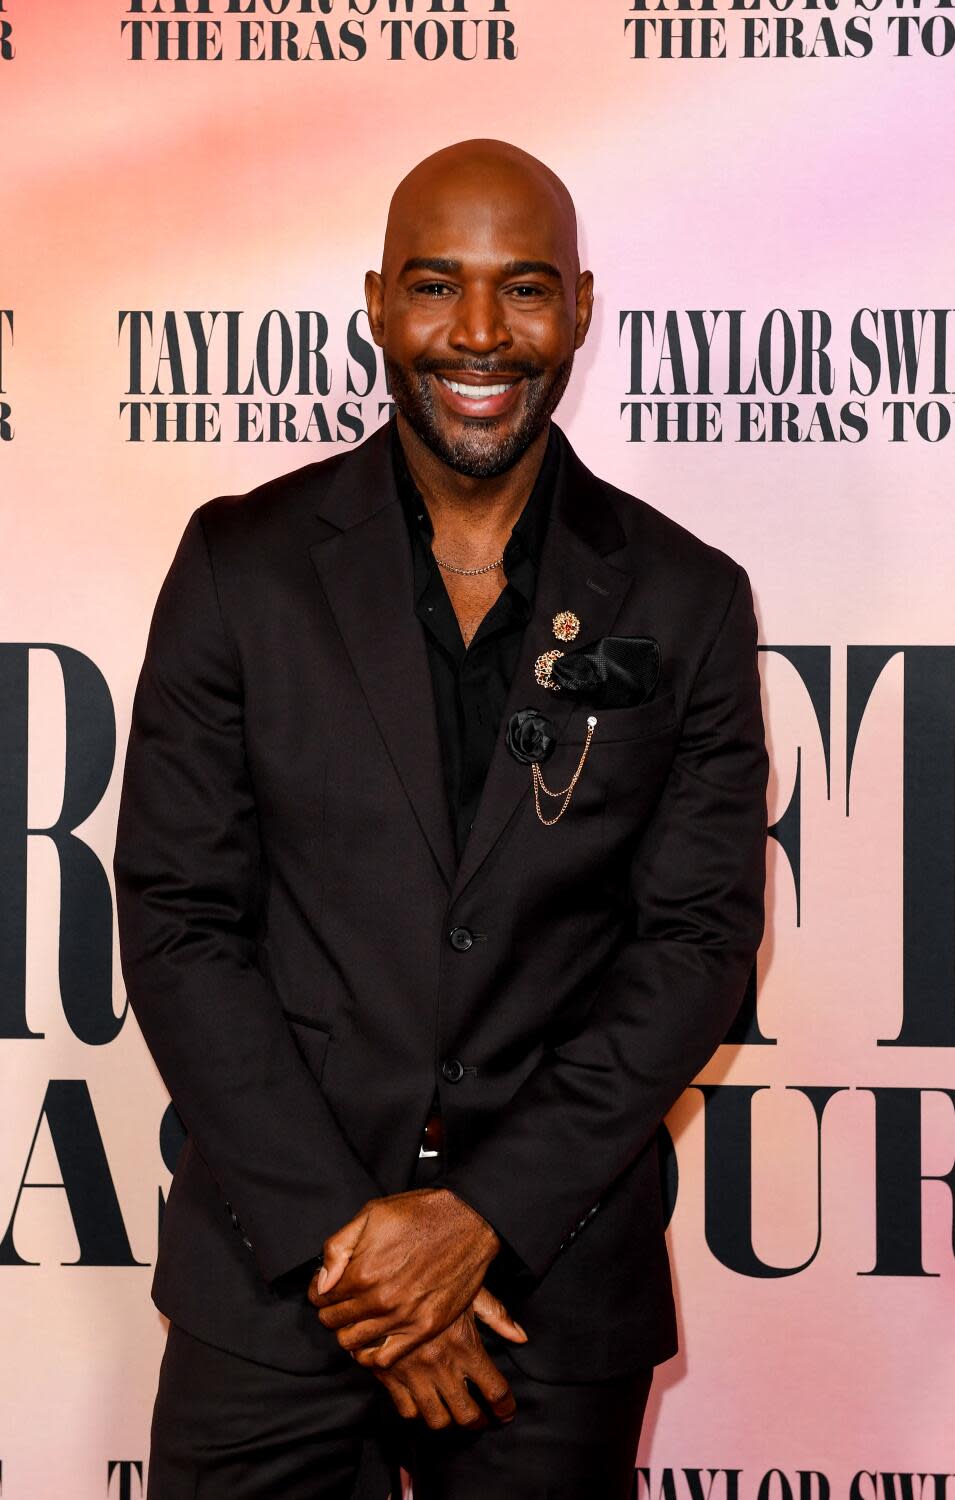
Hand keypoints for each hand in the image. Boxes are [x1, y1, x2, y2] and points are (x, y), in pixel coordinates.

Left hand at [308, 1188, 505, 1366]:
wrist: (468, 1220)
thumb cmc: (419, 1213)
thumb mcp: (371, 1214)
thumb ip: (338, 1248)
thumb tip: (322, 1281)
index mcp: (362, 1271)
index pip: (320, 1297)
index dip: (319, 1292)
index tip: (327, 1288)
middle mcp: (380, 1299)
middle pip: (334, 1321)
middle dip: (330, 1311)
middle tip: (340, 1302)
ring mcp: (403, 1317)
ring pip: (353, 1342)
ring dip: (348, 1331)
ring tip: (356, 1319)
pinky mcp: (425, 1328)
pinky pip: (384, 1358)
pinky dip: (371, 1354)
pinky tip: (373, 1339)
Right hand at [360, 1294, 522, 1430]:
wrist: (381, 1283)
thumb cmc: (429, 1282)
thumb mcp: (467, 1290)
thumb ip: (495, 1314)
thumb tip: (520, 1336)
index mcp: (465, 1344)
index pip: (495, 1390)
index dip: (505, 1407)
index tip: (506, 1412)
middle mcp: (441, 1365)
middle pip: (468, 1415)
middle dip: (479, 1422)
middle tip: (482, 1419)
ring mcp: (414, 1374)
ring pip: (437, 1420)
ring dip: (449, 1421)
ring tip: (454, 1413)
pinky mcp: (390, 1377)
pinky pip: (408, 1411)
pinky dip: (418, 1412)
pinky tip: (425, 1401)